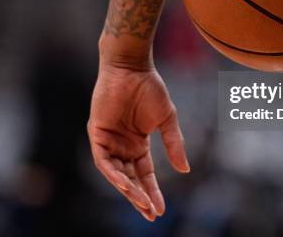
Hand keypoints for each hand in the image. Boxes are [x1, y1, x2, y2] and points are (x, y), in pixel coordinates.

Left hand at [87, 63, 189, 220]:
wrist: (133, 68)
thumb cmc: (150, 88)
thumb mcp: (167, 120)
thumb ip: (174, 144)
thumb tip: (185, 170)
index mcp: (138, 144)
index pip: (144, 174)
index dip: (152, 192)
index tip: (160, 209)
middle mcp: (122, 146)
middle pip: (130, 179)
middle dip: (140, 197)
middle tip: (151, 215)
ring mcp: (109, 141)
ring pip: (116, 174)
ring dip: (128, 190)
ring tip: (141, 203)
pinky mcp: (97, 134)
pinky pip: (103, 161)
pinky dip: (113, 174)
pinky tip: (125, 184)